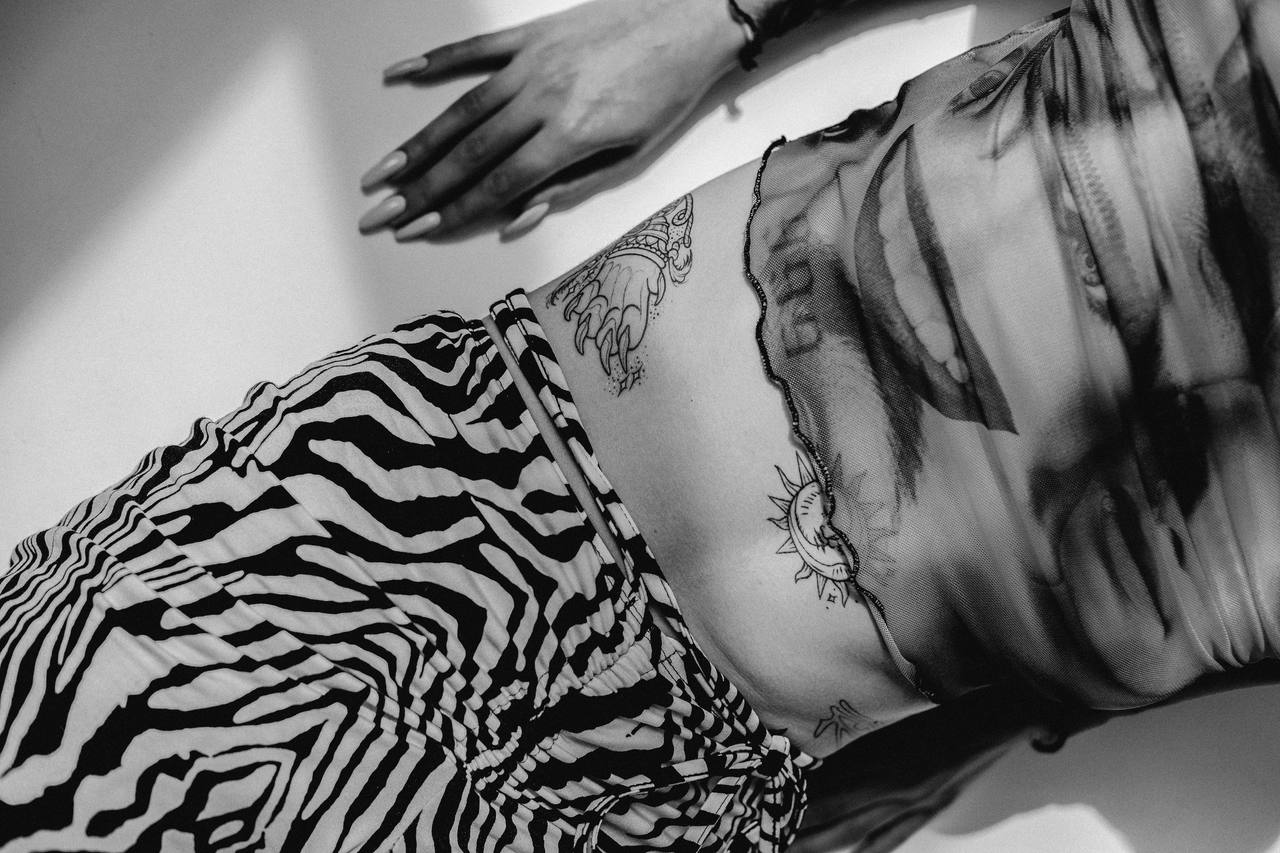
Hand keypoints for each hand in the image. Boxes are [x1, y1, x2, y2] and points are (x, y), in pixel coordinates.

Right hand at [358, 0, 745, 240]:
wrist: (689, 21)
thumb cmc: (666, 94)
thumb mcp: (630, 154)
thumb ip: (571, 186)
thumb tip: (515, 217)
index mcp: (571, 134)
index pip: (499, 185)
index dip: (455, 212)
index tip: (419, 231)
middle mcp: (542, 98)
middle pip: (469, 153)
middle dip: (420, 190)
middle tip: (379, 214)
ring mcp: (531, 62)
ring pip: (461, 108)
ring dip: (417, 143)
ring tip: (381, 172)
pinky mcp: (530, 33)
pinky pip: (472, 50)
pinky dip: (432, 63)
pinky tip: (397, 77)